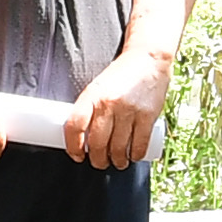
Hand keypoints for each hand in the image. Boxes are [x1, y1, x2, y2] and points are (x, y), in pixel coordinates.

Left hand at [64, 45, 171, 168]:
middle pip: (97, 143)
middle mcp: (109, 104)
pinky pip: (139, 145)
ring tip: (117, 161)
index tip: (77, 155)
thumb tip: (83, 137)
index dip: (73, 146)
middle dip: (97, 160)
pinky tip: (132, 156)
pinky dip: (134, 156)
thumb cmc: (121, 75)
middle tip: (99, 162)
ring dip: (116, 161)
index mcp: (92, 95)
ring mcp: (129, 111)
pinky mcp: (147, 116)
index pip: (75, 126)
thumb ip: (91, 108)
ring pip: (118, 148)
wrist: (148, 59)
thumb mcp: (99, 86)